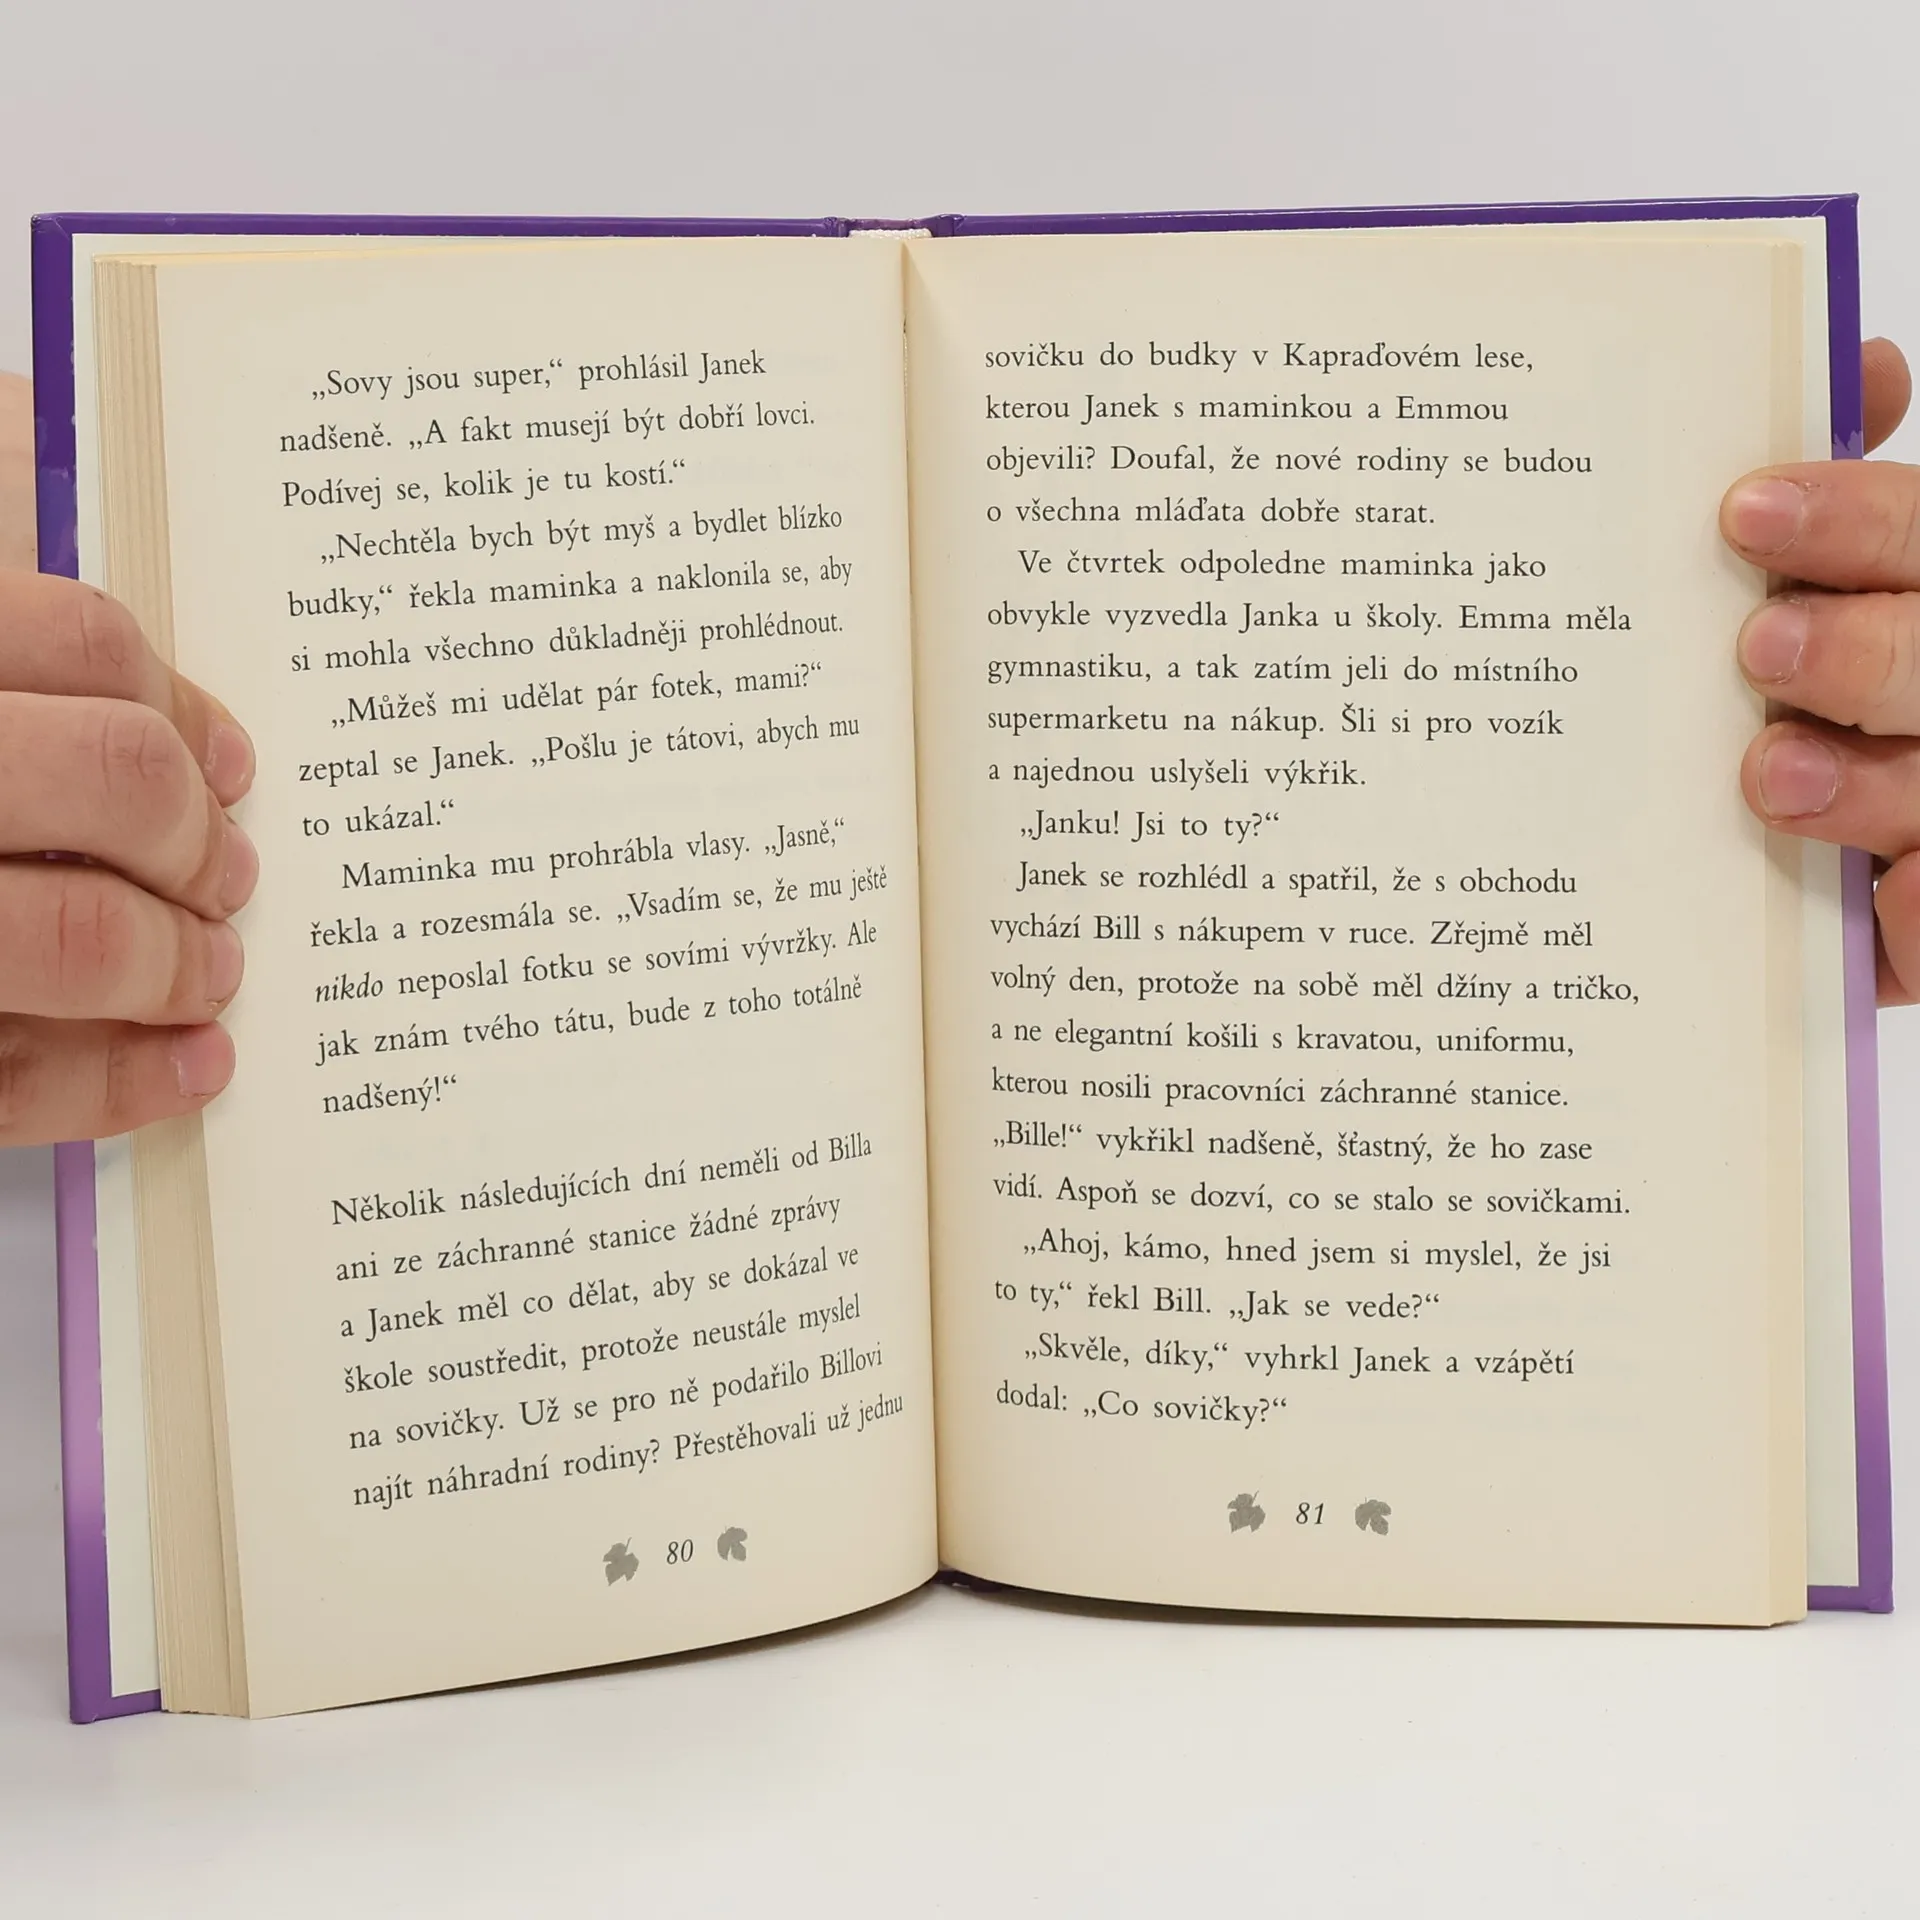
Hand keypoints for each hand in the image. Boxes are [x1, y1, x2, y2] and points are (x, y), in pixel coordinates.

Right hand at [0, 373, 254, 1144]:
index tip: (233, 769)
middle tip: (228, 875)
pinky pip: (11, 1080)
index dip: (183, 713)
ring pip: (72, 936)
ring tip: (212, 972)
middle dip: (197, 837)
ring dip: (174, 962)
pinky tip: (189, 1067)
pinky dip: (119, 1081)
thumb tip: (70, 483)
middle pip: (110, 781)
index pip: (82, 641)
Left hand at [1721, 338, 1919, 1004]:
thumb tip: (1861, 357)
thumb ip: (1846, 509)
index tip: (1745, 513)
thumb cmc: (1836, 702)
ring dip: (1874, 783)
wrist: (1870, 867)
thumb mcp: (1834, 592)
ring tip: (1770, 771)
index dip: (1861, 520)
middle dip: (1868, 650)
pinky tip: (1884, 905)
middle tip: (1760, 644)